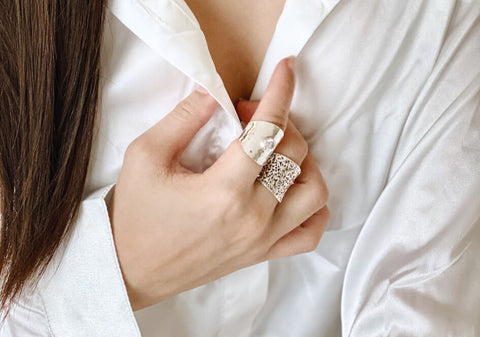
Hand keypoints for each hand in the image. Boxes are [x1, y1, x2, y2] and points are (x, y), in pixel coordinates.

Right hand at [108, 57, 329, 310]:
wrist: (130, 271)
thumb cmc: (134, 215)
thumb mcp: (145, 156)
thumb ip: (184, 118)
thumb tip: (215, 93)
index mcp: (224, 191)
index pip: (267, 130)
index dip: (280, 92)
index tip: (286, 69)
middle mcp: (254, 217)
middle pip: (295, 154)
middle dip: (279, 121)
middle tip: (247, 118)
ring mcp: (264, 239)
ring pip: (315, 192)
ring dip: (304, 161)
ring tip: (276, 152)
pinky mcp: (263, 254)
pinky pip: (311, 233)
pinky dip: (315, 207)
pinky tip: (294, 191)